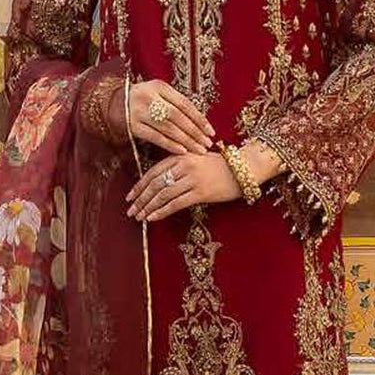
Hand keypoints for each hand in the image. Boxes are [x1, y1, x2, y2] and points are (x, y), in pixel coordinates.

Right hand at [112, 80, 214, 154]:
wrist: (111, 103)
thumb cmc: (142, 100)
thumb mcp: (157, 94)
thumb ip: (175, 103)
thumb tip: (200, 122)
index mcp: (159, 87)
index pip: (184, 103)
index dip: (199, 118)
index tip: (211, 131)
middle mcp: (149, 97)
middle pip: (178, 116)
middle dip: (195, 131)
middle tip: (208, 143)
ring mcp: (139, 112)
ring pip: (168, 128)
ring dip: (186, 140)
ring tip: (199, 149)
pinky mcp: (132, 126)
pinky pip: (155, 137)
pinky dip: (170, 144)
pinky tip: (182, 151)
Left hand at [126, 150, 241, 221]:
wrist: (244, 168)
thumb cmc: (221, 166)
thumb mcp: (196, 159)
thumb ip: (178, 166)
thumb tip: (159, 183)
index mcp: (180, 156)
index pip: (153, 172)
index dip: (139, 186)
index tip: (129, 196)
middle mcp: (184, 165)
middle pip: (155, 184)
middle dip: (140, 199)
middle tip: (130, 210)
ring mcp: (192, 178)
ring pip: (163, 195)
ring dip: (148, 207)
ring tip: (139, 217)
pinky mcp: (201, 192)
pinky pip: (176, 204)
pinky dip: (162, 211)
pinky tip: (152, 218)